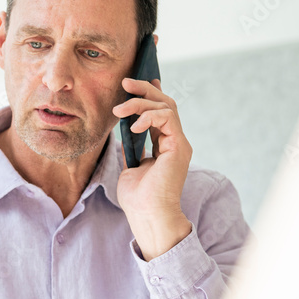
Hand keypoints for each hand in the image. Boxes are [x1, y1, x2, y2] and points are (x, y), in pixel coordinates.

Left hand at [112, 77, 192, 260]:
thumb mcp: (130, 165)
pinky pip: (167, 118)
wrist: (147, 215)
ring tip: (119, 110)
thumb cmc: (137, 197)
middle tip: (125, 83)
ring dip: (140, 103)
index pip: (160, 111)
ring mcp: (178, 143)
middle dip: (145, 90)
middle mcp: (174, 141)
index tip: (131, 85)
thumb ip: (131, 147)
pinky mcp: (178, 147)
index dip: (148, 95)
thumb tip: (122, 130)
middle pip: (165, 103)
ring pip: (166, 107)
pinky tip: (133, 127)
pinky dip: (149, 116)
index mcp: (165, 144)